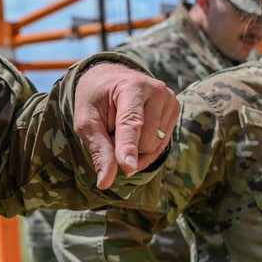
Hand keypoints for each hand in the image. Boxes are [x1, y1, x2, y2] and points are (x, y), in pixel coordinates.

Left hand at [73, 63, 179, 188]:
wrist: (108, 79)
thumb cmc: (94, 100)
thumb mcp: (86, 123)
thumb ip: (98, 150)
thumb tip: (105, 183)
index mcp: (131, 86)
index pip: (131, 123)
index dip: (128, 147)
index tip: (128, 168)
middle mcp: (156, 89)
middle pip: (144, 141)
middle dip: (124, 148)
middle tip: (110, 131)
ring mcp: (169, 98)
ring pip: (155, 146)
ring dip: (135, 148)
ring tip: (121, 128)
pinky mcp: (175, 108)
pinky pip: (162, 145)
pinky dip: (146, 148)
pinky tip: (135, 135)